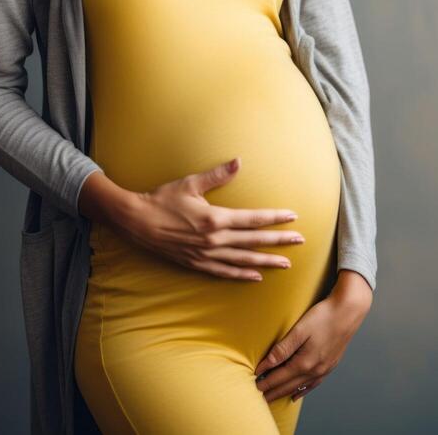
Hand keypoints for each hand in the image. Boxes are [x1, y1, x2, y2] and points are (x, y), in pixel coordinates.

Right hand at [116, 156, 305, 280]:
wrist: (137, 221)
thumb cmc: (163, 199)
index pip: (253, 219)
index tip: (293, 218)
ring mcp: (206, 255)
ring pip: (243, 260)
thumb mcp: (190, 183)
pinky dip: (242, 275)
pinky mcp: (196, 264)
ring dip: (266, 261)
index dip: (274, 218)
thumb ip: (217, 175)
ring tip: (285, 264)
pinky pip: (224, 272)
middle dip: (278, 241)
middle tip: (300, 241)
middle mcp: (214, 240)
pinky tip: (255, 276)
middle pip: (253, 241)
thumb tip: (239, 161)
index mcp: (215, 218)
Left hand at [254, 283, 371, 402]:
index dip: (266, 383)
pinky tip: (297, 394)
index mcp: (305, 363)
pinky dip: (303, 390)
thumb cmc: (323, 316)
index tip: (253, 386)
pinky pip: (313, 384)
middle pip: (289, 385)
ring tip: (273, 397)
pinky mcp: (330, 365)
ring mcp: (324, 369)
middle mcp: (315, 370)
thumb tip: (265, 365)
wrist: (348, 311)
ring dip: (285, 392)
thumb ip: (282, 349)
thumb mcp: (300, 330)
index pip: (280, 378)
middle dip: (273, 391)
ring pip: (300, 386)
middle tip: (259, 396)